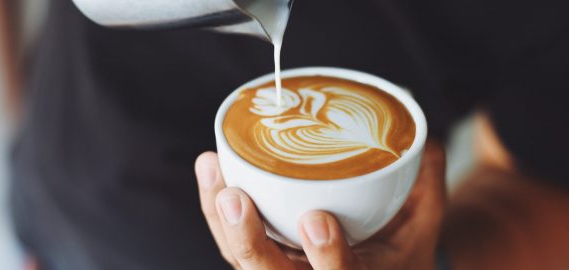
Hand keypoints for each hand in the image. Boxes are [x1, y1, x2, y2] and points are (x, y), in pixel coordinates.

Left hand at [195, 140, 445, 269]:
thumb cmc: (399, 250)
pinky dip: (216, 210)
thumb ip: (425, 180)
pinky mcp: (265, 258)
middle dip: (249, 241)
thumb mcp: (423, 220)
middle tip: (235, 199)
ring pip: (242, 259)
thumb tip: (422, 135)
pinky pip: (232, 243)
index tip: (318, 221)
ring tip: (212, 169)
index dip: (329, 257)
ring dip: (220, 219)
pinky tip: (211, 170)